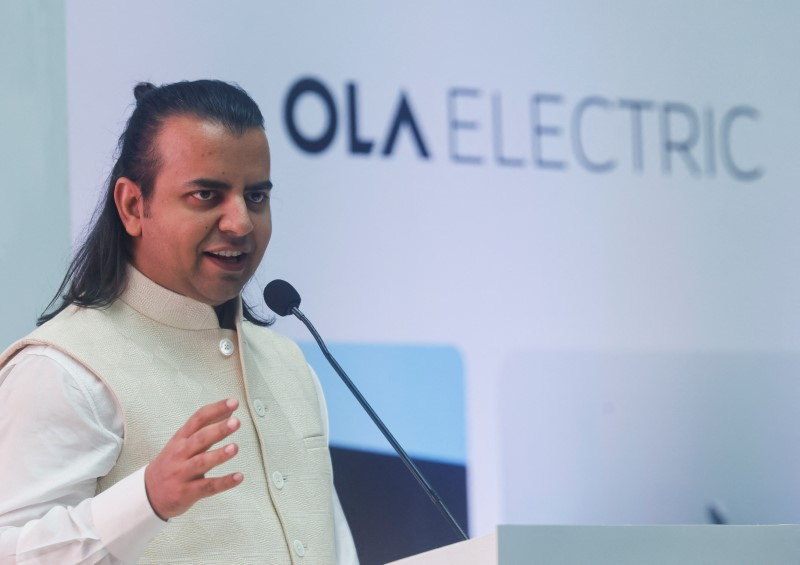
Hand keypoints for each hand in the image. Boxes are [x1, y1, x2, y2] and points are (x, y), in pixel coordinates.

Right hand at [144, 398, 242, 519]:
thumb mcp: (183, 443)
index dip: (216, 410)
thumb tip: (228, 412)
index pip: (198, 419)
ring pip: (202, 462)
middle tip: (236, 422)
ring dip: (219, 455)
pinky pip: (208, 487)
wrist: (148, 494)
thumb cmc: (172, 463)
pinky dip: (224, 482)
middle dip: (218, 430)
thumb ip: (206, 429)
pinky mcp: (187, 492)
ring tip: (235, 448)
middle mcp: (181, 453)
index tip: (233, 403)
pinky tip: (239, 477)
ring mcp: (183, 473)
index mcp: (181, 438)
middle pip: (200, 439)